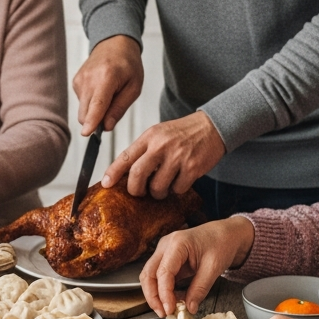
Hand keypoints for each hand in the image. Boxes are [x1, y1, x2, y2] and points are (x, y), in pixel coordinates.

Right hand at [73, 35, 143, 134]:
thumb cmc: (128, 64)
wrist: (114, 44)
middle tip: (112, 113)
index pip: (97, 104)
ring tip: (108, 95)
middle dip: (95, 121)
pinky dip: (91, 103)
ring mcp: (79, 80)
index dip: (92, 120)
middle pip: (86, 113)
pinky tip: (100, 90)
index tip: (86, 133)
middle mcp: (89, 79)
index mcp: (107, 77)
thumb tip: (106, 127)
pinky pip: (82, 103)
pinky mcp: (75, 83)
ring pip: (83, 110)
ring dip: (94, 111)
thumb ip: (119, 108)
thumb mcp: (134, 87)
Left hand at [102, 111, 226, 197]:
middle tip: (139, 192)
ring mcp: (177, 157)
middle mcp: (161, 146)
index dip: (113, 172)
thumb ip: (142, 151)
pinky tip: (179, 180)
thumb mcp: (158, 134)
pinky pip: (177, 189)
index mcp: (149, 137)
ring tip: (163, 186)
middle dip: (135, 189)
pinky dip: (177, 190)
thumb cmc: (182, 133)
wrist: (213, 126)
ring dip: (158, 192)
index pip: (125, 156)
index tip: (106, 183)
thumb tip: (124, 174)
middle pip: (137, 174)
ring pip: (157, 186)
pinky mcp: (192, 167)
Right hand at [141, 217, 255, 315]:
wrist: (224, 234)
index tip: (169, 309)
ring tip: (168, 309)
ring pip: (149, 276)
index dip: (164, 293)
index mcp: (177, 244)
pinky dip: (163, 290)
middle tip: (163, 312)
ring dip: (155, 294)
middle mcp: (165, 246)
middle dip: (153, 296)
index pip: (163, 272)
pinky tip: (174, 299)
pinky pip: (158, 277)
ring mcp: (163, 252)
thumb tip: (189, 308)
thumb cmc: (221, 244)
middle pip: (148, 274)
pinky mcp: (166, 259)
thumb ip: (200, 288)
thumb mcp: (214, 268)